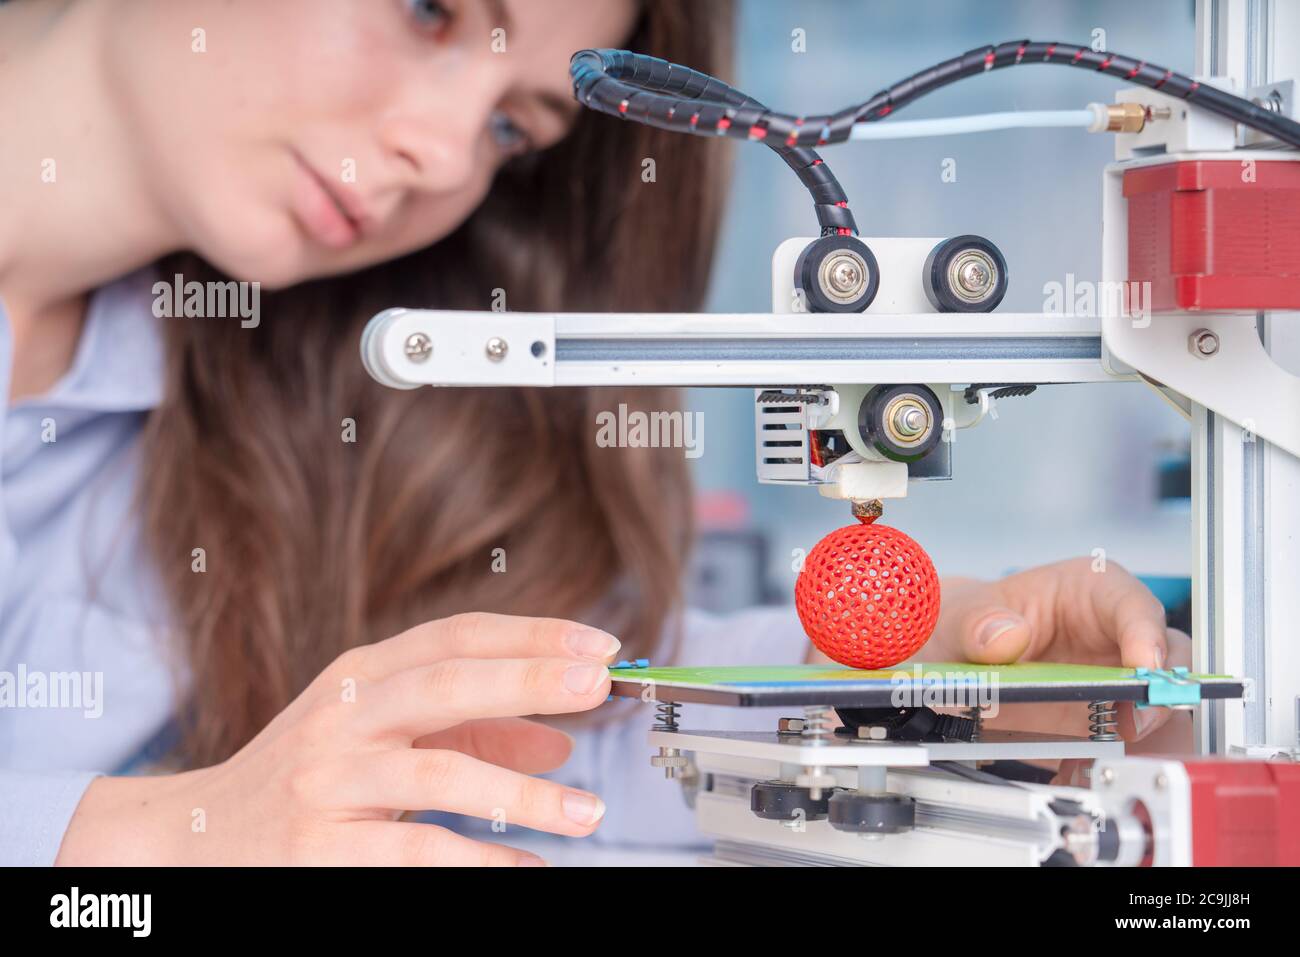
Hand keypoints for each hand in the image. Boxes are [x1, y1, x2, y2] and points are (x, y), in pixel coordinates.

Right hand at [56, 613, 620, 865]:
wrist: (193, 838)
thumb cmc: (310, 779)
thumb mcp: (381, 738)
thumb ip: (469, 732)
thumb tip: (560, 742)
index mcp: (361, 676)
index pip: (456, 636)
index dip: (533, 635)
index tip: (601, 646)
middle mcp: (343, 716)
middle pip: (448, 682)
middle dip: (531, 679)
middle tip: (600, 687)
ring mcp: (328, 780)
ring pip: (441, 772)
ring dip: (525, 794)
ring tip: (588, 813)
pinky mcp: (320, 848)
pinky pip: (418, 852)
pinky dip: (483, 861)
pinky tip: (528, 869)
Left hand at [923, 558, 1193, 751]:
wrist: (955, 658)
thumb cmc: (973, 621)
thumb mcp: (963, 616)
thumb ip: (978, 623)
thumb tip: (1007, 636)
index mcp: (1091, 592)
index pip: (1135, 606)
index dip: (1147, 636)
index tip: (1143, 668)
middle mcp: (1115, 635)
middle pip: (1167, 660)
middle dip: (1159, 693)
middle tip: (1135, 722)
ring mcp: (1115, 681)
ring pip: (1159, 706)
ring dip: (1144, 736)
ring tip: (1104, 757)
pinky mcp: (1105, 721)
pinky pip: (1125, 745)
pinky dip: (1107, 764)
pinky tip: (1073, 773)